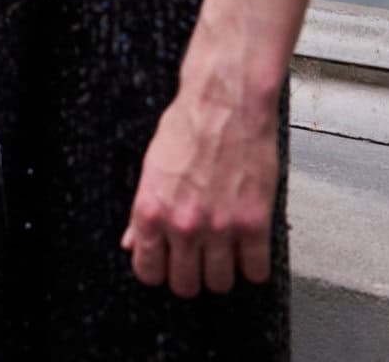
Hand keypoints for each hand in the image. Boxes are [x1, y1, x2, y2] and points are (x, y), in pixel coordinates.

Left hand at [120, 81, 280, 296]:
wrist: (226, 103)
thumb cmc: (188, 126)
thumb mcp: (151, 167)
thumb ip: (142, 211)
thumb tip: (132, 241)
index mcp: (150, 211)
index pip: (148, 271)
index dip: (158, 271)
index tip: (167, 265)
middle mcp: (182, 225)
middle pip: (185, 285)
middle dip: (190, 276)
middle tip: (198, 261)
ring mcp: (220, 228)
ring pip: (220, 283)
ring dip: (222, 273)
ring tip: (224, 255)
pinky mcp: (255, 224)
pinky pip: (256, 270)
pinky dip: (254, 267)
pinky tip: (250, 251)